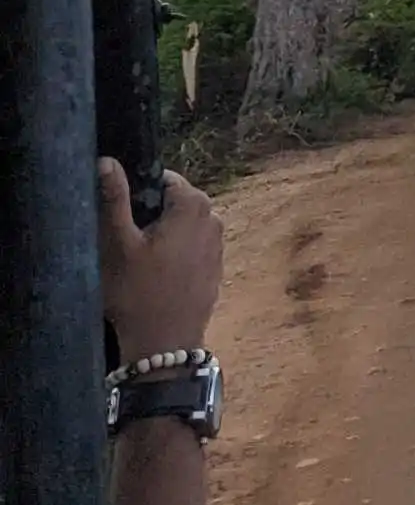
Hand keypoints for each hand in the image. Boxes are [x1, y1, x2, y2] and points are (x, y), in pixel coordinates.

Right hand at [97, 159, 223, 358]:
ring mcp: (218, 244)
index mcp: (194, 205)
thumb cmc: (137, 292)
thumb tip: (107, 160)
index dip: (136, 192)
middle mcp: (214, 218)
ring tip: (135, 259)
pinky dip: (171, 251)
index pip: (162, 178)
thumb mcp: (117, 243)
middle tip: (122, 240)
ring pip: (180, 224)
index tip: (118, 216)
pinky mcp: (214, 266)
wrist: (165, 343)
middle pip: (172, 201)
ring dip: (158, 233)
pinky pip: (189, 245)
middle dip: (147, 213)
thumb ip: (114, 198)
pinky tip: (152, 273)